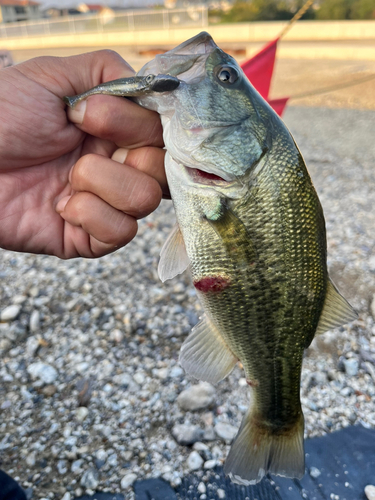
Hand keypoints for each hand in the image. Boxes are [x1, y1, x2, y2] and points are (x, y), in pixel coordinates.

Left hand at [0, 50, 166, 258]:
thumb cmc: (1, 116)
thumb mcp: (54, 76)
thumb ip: (109, 72)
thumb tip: (154, 91)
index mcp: (114, 132)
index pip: (163, 136)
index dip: (139, 128)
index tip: (93, 117)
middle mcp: (116, 167)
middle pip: (164, 172)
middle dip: (125, 155)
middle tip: (81, 146)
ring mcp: (104, 204)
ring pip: (146, 202)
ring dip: (102, 183)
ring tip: (67, 178)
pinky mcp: (89, 238)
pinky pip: (120, 233)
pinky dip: (90, 215)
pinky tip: (60, 206)